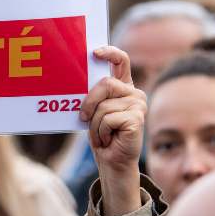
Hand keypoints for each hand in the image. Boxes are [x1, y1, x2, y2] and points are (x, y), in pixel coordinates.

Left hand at [82, 46, 145, 213]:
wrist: (112, 162)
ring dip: (94, 124)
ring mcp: (138, 105)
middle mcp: (134, 93)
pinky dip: (101, 132)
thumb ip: (92, 95)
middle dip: (89, 101)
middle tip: (83, 117)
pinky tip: (109, 139)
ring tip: (101, 134)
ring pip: (103, 106)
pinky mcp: (137, 119)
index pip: (121, 61)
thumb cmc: (102, 135)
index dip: (110, 53)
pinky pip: (108, 119)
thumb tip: (76, 79)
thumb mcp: (94, 111)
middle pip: (106, 84)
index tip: (95, 53)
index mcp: (124, 87)